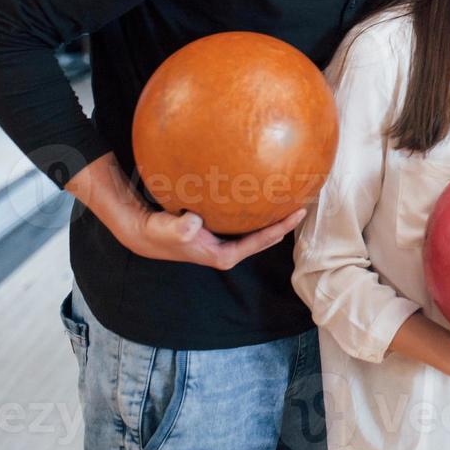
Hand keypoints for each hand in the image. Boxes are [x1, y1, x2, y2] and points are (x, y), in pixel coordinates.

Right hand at [125, 207, 305, 270]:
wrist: (145, 232)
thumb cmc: (158, 232)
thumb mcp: (167, 229)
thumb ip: (180, 229)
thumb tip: (194, 224)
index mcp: (223, 255)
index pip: (259, 242)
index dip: (279, 228)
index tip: (297, 213)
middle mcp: (228, 251)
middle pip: (265, 238)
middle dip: (284, 224)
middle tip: (305, 204)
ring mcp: (226, 242)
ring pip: (257, 230)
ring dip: (274, 218)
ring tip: (293, 198)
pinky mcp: (221, 232)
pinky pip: (246, 222)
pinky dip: (258, 211)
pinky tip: (266, 194)